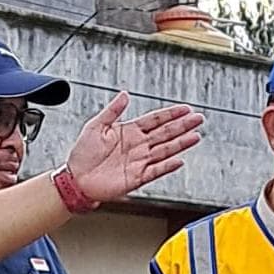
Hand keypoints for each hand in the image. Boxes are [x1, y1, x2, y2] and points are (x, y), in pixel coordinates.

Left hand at [64, 92, 204, 205]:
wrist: (75, 178)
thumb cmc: (82, 154)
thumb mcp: (95, 126)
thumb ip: (112, 111)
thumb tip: (124, 94)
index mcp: (129, 132)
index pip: (155, 120)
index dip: (170, 114)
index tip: (185, 108)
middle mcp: (137, 146)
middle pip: (165, 133)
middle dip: (182, 125)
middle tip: (198, 119)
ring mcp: (139, 162)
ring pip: (165, 150)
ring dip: (180, 143)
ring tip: (195, 136)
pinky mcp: (136, 178)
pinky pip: (155, 171)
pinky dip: (167, 166)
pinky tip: (179, 160)